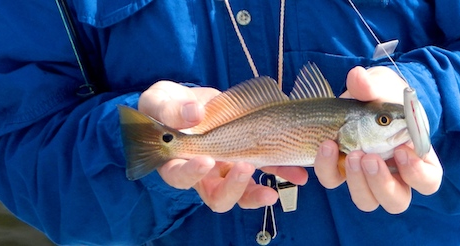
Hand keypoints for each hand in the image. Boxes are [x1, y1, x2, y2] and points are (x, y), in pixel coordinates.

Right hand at [138, 81, 307, 212]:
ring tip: (273, 191)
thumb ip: (171, 109)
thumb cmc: (167, 106)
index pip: (180, 178)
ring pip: (243, 193)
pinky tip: (298, 174)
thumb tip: (193, 114)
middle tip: (244, 167)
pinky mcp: (249, 157)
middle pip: (217, 196)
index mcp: (178, 164)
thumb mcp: (161, 101)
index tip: (205, 160)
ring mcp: (228, 169)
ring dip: (258, 192)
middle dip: (233, 188)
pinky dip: (283, 172)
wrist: (190, 103)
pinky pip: (266, 169)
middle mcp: (205, 174)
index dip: (191, 174)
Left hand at [314, 66, 442, 213]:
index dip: (417, 173)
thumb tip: (357, 77)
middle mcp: (394, 174)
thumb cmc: (382, 94)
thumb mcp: (380, 84)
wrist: (359, 98)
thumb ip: (370, 84)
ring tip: (349, 154)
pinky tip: (326, 146)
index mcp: (416, 157)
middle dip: (381, 183)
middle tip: (368, 157)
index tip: (402, 150)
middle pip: (396, 201)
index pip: (428, 180)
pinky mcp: (341, 171)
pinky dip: (327, 167)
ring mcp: (366, 177)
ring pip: (367, 200)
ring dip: (357, 182)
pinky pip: (334, 180)